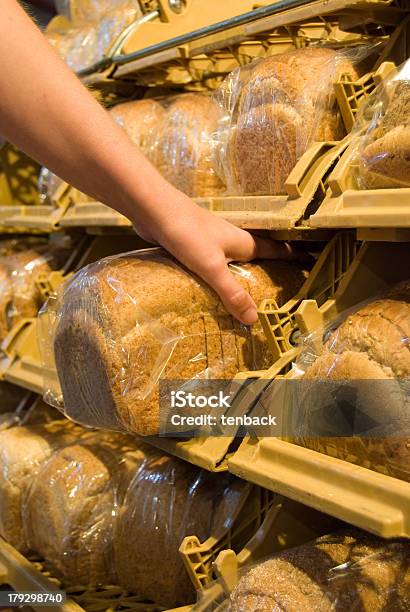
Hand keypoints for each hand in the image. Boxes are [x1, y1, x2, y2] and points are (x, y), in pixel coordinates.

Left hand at [132, 188, 294, 324]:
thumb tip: (254, 319)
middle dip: (269, 271)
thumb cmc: (187, 233)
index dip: (293, 258)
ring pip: (233, 261)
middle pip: (257, 257)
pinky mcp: (192, 246)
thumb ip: (232, 292)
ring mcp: (211, 242)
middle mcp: (231, 241)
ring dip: (241, 276)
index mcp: (243, 243)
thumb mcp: (212, 266)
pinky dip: (217, 277)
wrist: (153, 209)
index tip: (310, 264)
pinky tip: (211, 290)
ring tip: (248, 296)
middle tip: (279, 292)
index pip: (276, 251)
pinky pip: (211, 265)